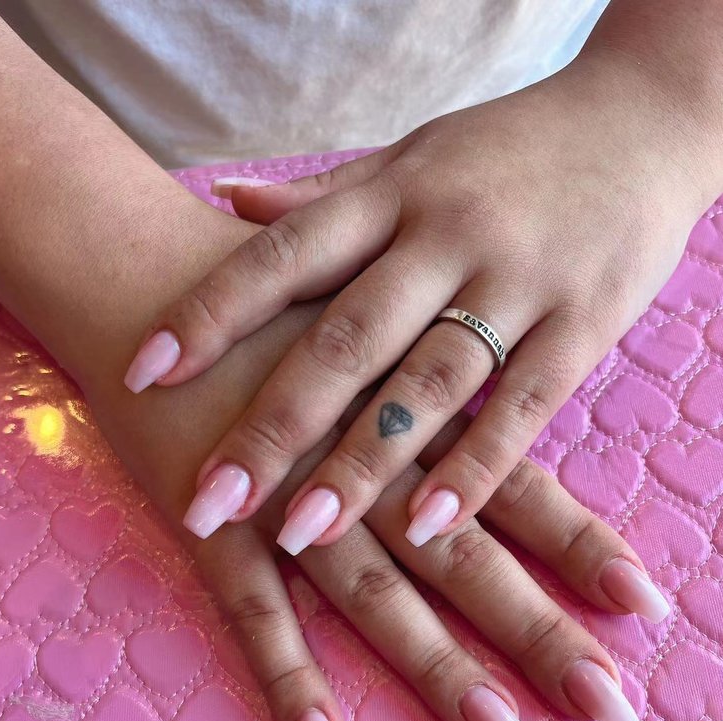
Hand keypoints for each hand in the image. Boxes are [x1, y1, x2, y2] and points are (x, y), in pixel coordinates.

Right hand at [98, 289, 666, 720]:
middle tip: (608, 706)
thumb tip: (496, 413)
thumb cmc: (272, 304)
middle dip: (537, 630)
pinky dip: (286, 675)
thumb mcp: (366, 321)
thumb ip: (428, 369)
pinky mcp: (218, 522)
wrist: (154, 278)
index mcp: (410, 414)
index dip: (579, 544)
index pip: (511, 487)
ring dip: (436, 665)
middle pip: (464, 556)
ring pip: (374, 591)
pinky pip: (251, 609)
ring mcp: (289, 496)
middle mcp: (365, 462)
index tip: (644, 602)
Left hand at [125, 46, 710, 553]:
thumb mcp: (411, 159)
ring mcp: (518, 281)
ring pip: (427, 383)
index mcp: (394, 193)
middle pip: (344, 338)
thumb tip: (222, 203)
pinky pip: (522, 408)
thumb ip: (323, 197)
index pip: (284, 254)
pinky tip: (426, 526)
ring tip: (297, 534)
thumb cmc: (508, 153)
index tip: (142, 373)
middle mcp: (446, 234)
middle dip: (271, 425)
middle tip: (207, 498)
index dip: (209, 313)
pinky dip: (474, 469)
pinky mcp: (582, 325)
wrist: (643, 121)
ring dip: (360, 464)